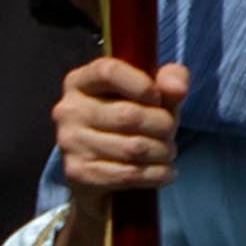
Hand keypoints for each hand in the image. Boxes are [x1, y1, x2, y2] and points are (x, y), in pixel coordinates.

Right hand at [54, 56, 186, 199]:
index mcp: (81, 81)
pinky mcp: (78, 172)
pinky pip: (131, 173)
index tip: (158, 97)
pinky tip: (163, 171)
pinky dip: (158, 173)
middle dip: (164, 126)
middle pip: (130, 115)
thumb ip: (170, 80)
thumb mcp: (154, 96)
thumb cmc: (133, 121)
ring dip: (164, 152)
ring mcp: (70, 142)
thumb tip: (177, 87)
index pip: (108, 71)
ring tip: (166, 151)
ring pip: (135, 148)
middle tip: (170, 132)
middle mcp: (68, 110)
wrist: (105, 169)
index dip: (142, 84)